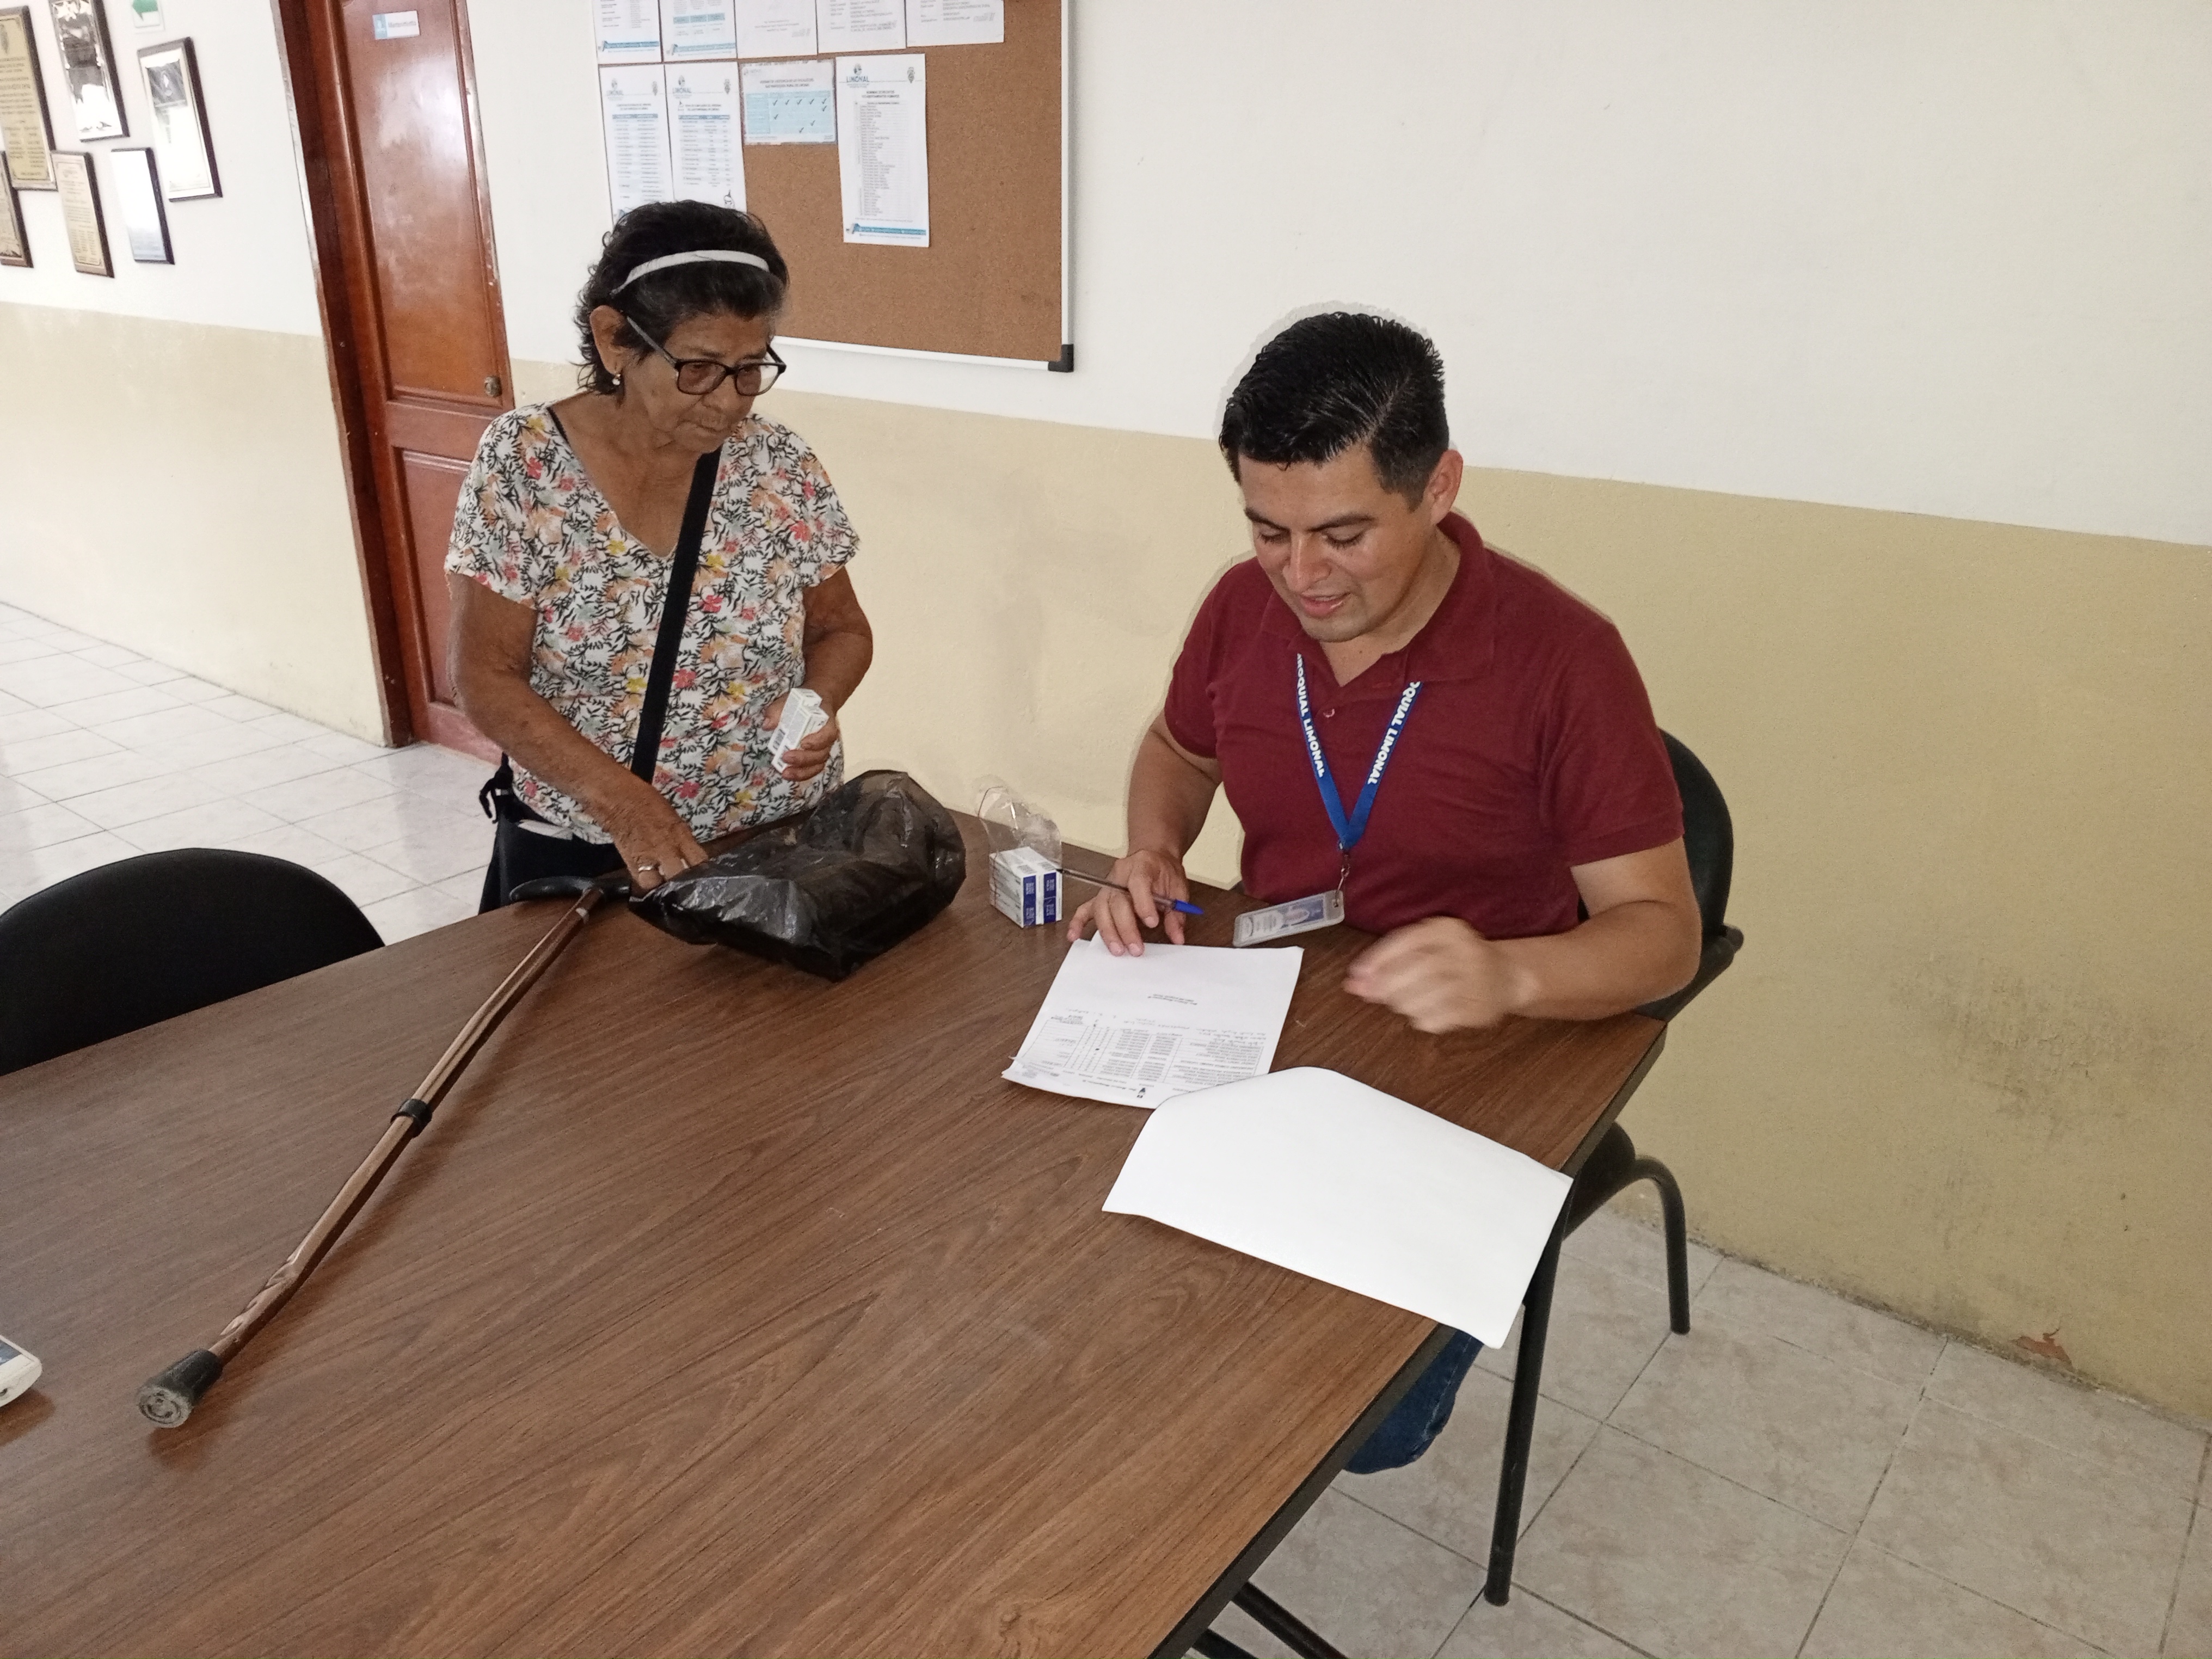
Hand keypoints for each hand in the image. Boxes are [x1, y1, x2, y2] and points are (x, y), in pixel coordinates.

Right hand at [597, 781, 708, 892]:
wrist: (620, 800)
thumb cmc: (649, 805)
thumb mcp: (674, 820)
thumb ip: (684, 840)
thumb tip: (694, 859)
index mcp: (680, 834)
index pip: (699, 860)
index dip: (704, 872)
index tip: (705, 878)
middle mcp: (666, 848)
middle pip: (681, 875)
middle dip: (686, 883)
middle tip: (688, 888)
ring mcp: (648, 857)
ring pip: (660, 884)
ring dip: (666, 888)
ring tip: (670, 890)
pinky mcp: (632, 864)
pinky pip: (644, 883)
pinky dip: (650, 886)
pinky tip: (654, 886)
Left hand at [763, 692, 839, 783]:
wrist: (818, 703)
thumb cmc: (804, 702)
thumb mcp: (790, 701)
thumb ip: (777, 710)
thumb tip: (767, 725)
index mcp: (826, 723)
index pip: (828, 735)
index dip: (817, 741)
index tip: (803, 743)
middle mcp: (827, 740)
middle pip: (821, 754)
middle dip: (803, 759)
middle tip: (786, 758)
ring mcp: (823, 750)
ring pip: (817, 765)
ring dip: (802, 772)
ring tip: (785, 773)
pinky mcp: (816, 757)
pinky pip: (813, 769)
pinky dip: (802, 775)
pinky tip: (789, 775)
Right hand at [1066, 849, 1189, 954]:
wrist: (1152, 856)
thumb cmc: (1162, 870)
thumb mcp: (1177, 888)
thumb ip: (1177, 913)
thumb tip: (1177, 936)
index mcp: (1141, 866)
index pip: (1138, 884)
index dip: (1143, 904)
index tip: (1152, 923)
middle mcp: (1120, 875)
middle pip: (1117, 901)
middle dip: (1125, 928)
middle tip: (1136, 948)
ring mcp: (1107, 886)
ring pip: (1101, 909)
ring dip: (1108, 932)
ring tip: (1118, 950)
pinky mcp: (1100, 896)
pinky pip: (1085, 909)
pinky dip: (1078, 923)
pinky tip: (1075, 936)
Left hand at [1344, 917, 1532, 1032]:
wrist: (1506, 976)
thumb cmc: (1456, 959)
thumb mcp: (1428, 946)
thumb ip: (1391, 959)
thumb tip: (1354, 982)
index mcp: (1448, 929)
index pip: (1405, 942)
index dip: (1376, 960)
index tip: (1356, 975)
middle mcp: (1463, 951)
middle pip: (1412, 972)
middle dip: (1384, 986)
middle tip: (1373, 994)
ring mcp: (1473, 981)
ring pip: (1420, 999)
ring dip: (1401, 1004)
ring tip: (1403, 1001)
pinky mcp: (1477, 1009)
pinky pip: (1435, 1020)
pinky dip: (1421, 1019)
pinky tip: (1425, 1012)